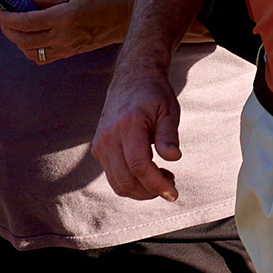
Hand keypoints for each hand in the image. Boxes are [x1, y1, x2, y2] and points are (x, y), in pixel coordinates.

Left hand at [0, 0, 130, 63]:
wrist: (123, 20)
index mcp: (63, 18)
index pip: (27, 21)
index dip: (7, 18)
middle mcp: (62, 37)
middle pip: (24, 40)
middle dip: (8, 30)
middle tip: (2, 19)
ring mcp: (65, 49)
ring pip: (30, 52)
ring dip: (17, 41)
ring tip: (15, 27)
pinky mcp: (68, 54)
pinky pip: (42, 58)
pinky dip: (30, 50)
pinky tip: (31, 38)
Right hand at [91, 60, 186, 202]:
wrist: (131, 79)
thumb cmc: (154, 94)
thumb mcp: (169, 109)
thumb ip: (169, 134)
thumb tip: (174, 157)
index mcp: (128, 126)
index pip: (139, 165)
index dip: (156, 184)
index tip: (173, 194)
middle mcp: (109, 138)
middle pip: (126, 181)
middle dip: (150, 191)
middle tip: (171, 184)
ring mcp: (100, 145)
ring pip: (118, 184)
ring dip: (141, 190)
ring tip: (162, 178)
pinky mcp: (98, 150)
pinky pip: (113, 177)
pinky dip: (131, 183)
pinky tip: (148, 172)